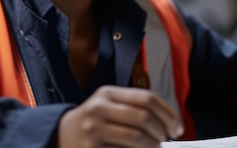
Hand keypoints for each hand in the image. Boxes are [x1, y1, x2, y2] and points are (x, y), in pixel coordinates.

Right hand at [57, 85, 183, 147]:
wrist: (59, 135)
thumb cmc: (93, 121)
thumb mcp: (109, 105)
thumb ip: (135, 108)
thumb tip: (171, 124)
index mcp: (107, 93)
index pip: (147, 98)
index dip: (168, 114)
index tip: (177, 128)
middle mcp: (98, 109)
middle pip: (144, 118)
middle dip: (161, 133)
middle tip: (163, 141)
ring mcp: (93, 131)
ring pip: (138, 138)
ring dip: (152, 147)